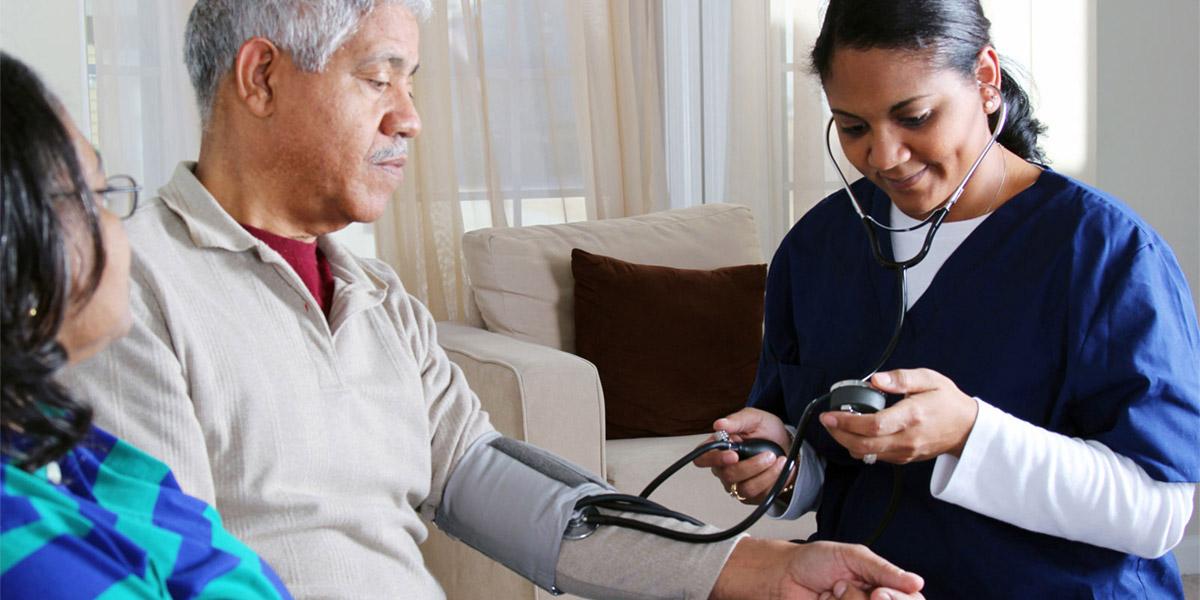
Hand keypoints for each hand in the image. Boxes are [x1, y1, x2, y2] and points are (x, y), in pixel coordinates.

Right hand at [693, 408, 792, 503]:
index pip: (702, 458)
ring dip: (766, 474)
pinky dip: (773, 480)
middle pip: (727, 475)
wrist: (787, 445)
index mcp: (718, 448)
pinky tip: (781, 469)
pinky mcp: (752, 496)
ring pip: (745, 489)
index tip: (733, 455)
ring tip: (778, 460)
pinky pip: (760, 495)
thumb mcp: (754, 419)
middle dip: (752, 466)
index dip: (714, 459)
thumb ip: (737, 420)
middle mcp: (724, 469)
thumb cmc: (767, 431)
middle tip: (769, 454)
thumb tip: (719, 424)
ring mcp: (737, 484)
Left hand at [710, 538, 923, 599]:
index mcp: (882, 585)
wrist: (781, 574)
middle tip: (844, 587)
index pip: (910, 599)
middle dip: (863, 599)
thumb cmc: (814, 561)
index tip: (879, 593)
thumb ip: (884, 571)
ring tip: (831, 592)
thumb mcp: (853, 557)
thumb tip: (916, 582)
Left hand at [819, 369, 978, 463]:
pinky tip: (855, 433)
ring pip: (867, 454)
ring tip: (838, 425)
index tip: (830, 414)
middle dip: (839, 433)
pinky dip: (860, 447)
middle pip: (864, 444)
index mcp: (911, 416)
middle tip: (827, 420)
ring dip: (847, 441)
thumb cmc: (947, 401)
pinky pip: (876, 457)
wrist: (967, 428)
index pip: (873, 425)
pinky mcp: (904, 459)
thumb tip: (876, 379)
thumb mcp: (929, 379)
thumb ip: (902, 378)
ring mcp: (905, 452)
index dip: (847, 422)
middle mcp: (906, 439)